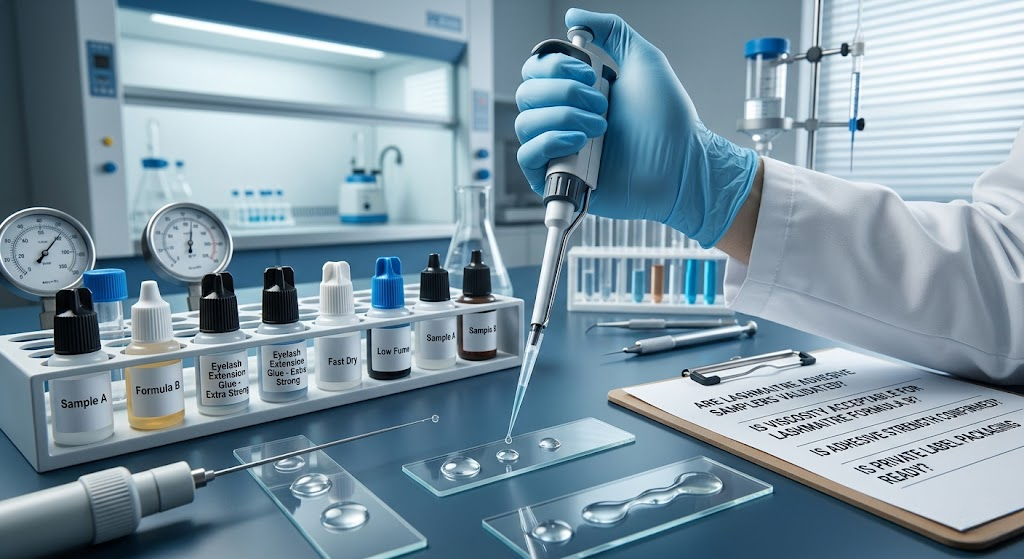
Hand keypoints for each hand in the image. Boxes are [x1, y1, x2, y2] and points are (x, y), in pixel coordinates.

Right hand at [515, 8, 759, 246]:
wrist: (681, 163)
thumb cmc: (669, 120)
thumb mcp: (643, 59)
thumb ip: (611, 30)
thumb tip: (573, 16)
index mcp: (578, 92)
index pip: (535, 72)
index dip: (554, 67)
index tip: (589, 73)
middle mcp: (565, 119)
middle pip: (526, 94)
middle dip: (564, 93)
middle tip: (602, 104)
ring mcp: (561, 149)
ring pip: (525, 123)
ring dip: (563, 117)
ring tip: (600, 127)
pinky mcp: (559, 179)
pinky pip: (527, 157)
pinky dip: (549, 142)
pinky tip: (579, 142)